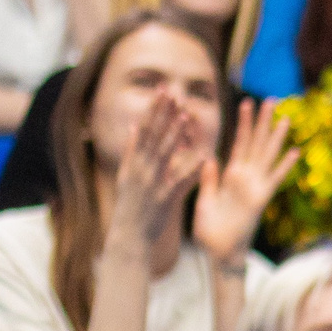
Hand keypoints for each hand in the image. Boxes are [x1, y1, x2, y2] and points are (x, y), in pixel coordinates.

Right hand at [110, 91, 210, 250]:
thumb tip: (133, 126)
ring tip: (185, 115)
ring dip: (175, 134)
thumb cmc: (131, 209)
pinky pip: (180, 181)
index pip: (143, 130)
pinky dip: (192, 169)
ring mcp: (151, 184)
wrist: (128, 238)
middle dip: (162, 114)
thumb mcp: (126, 176)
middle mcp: (140, 169)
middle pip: (152, 136)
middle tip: (173, 92)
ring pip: (164, 154)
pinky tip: (204, 157)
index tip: (163, 92)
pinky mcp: (164, 199)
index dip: (153, 110)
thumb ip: (132, 151)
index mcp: (133, 162)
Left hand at [190, 97, 296, 265]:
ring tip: (285, 118)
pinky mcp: (260, 199)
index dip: (243, 124)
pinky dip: (284, 166)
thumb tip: (208, 157)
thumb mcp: (204, 201)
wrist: (218, 254)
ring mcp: (254, 188)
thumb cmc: (210, 232)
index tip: (246, 103)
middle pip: (256, 144)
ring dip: (275, 137)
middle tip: (271, 100)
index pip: (238, 144)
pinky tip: (294, 152)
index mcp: (230, 177)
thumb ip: (209, 179)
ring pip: (267, 156)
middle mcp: (245, 179)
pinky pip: (273, 180)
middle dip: (263, 122)